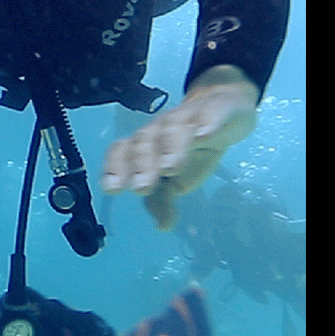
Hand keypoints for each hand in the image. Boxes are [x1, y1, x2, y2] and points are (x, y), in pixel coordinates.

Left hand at [101, 66, 259, 230]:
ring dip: (170, 147)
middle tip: (142, 187)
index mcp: (146, 144)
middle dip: (142, 165)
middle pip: (146, 142)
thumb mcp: (176, 177)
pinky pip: (210, 113)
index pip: (123, 151)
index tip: (111, 189)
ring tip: (171, 167)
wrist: (223, 110)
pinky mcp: (215, 110)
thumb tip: (161, 225)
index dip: (115, 167)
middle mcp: (160, 128)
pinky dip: (207, 123)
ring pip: (174, 128)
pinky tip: (205, 135)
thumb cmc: (189, 148)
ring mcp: (187, 117)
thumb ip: (163, 199)